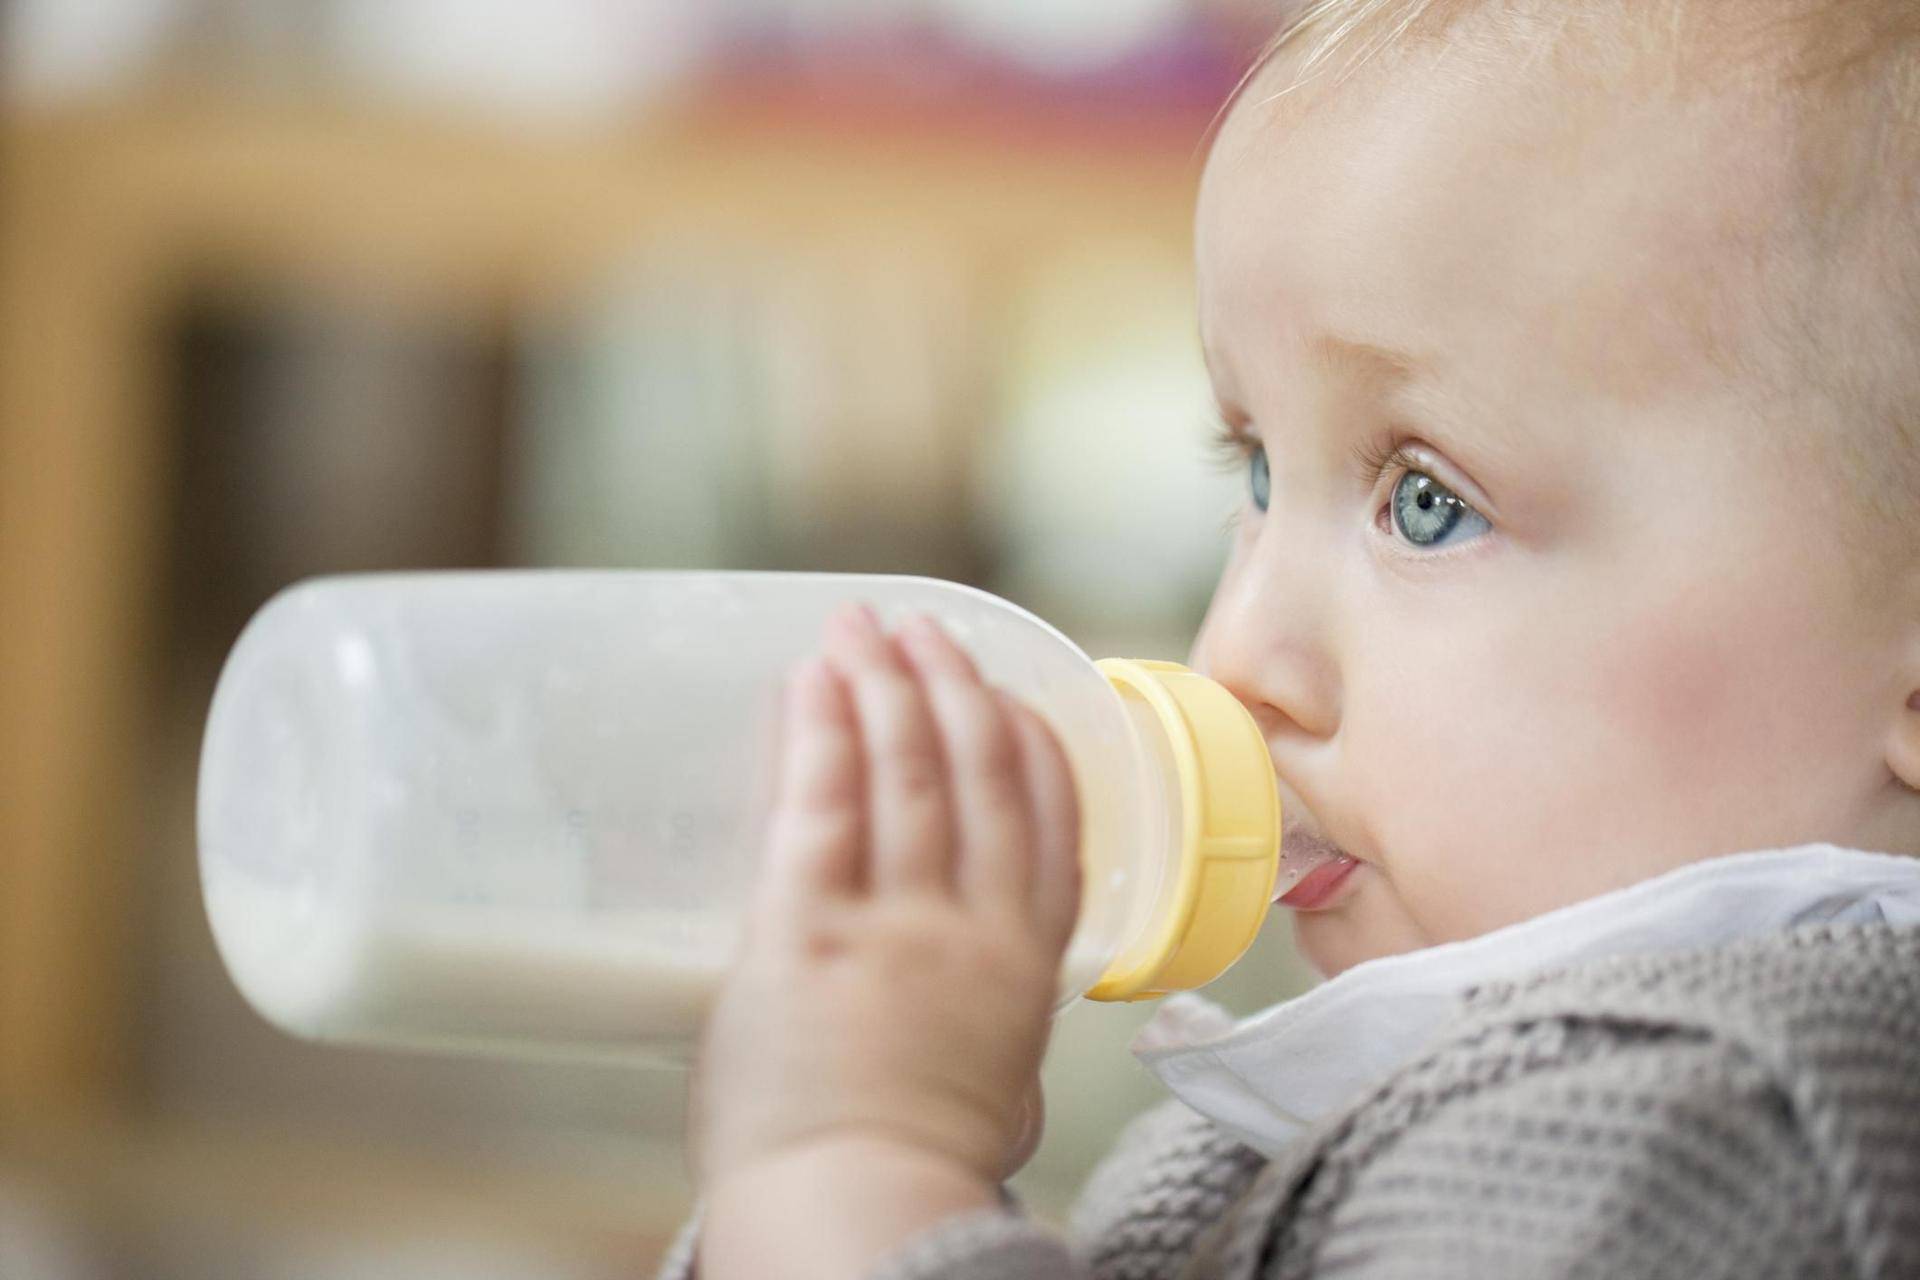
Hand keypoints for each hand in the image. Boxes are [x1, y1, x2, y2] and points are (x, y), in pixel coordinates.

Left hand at [687, 601, 1082, 1193]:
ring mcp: (897, 923)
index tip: (1008, 696)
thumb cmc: (912, 1171)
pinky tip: (813, 682)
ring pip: (906, 773)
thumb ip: (990, 1027)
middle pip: (978, 773)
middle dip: (951, 686)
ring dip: (889, 685)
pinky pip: (824, 808)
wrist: (854, 1218)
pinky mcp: (808, 930)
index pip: (1051, 820)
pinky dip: (823, 735)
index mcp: (1028, 964)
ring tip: (865, 627)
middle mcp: (975, 926)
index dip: (1032, 743)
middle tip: (922, 627)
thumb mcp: (994, 1091)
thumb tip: (971, 1021)